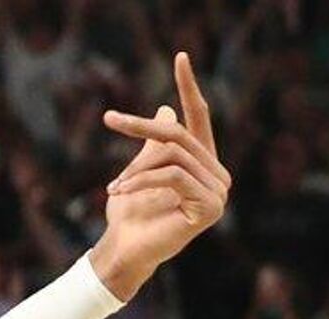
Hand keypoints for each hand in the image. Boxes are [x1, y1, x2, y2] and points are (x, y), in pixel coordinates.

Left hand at [91, 53, 229, 299]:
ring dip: (136, 167)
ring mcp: (219, 193)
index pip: (199, 117)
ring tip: (113, 186)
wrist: (124, 252)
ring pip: (174, 157)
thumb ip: (155, 144)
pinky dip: (142, 182)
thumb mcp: (139, 171)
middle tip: (110, 118)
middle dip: (141, 127)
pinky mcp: (210, 208)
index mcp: (203, 162)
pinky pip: (173, 178)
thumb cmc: (130, 215)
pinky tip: (119, 191)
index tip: (180, 56)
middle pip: (179, 135)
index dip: (190, 86)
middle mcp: (218, 175)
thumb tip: (165, 110)